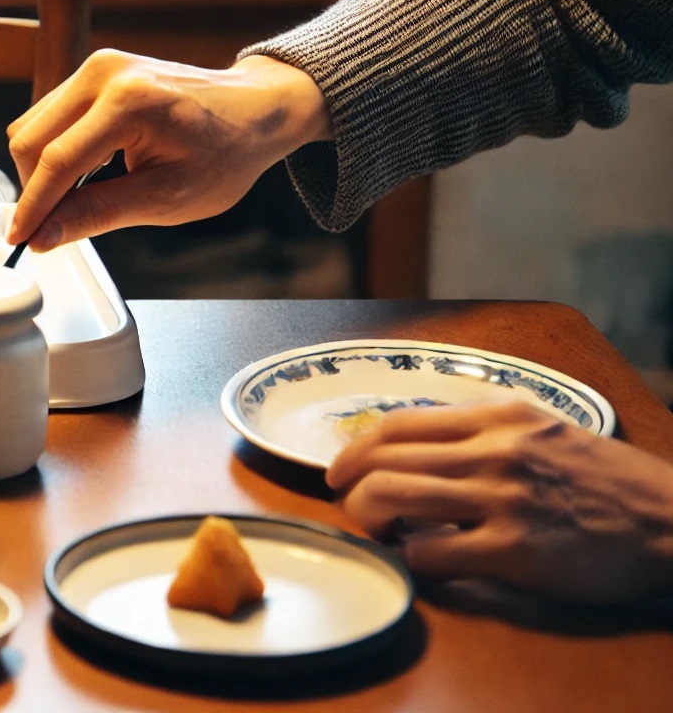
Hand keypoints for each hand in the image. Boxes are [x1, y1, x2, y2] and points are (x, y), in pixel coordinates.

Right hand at [5, 51, 331, 249]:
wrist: (256, 110)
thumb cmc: (225, 153)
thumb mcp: (166, 198)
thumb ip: (97, 214)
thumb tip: (44, 235)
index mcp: (129, 102)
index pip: (58, 161)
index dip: (33, 207)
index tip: (21, 239)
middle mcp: (105, 73)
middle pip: (31, 140)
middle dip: (35, 188)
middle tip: (53, 226)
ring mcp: (97, 65)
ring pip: (33, 127)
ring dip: (43, 169)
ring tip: (79, 197)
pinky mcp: (94, 70)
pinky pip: (50, 115)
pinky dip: (55, 149)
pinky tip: (87, 171)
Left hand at [327, 401, 672, 603]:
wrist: (672, 522)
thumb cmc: (613, 482)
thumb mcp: (549, 430)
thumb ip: (491, 430)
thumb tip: (430, 443)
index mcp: (499, 418)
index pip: (398, 423)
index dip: (355, 448)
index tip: (340, 468)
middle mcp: (493, 450)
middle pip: (382, 458)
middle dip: (349, 484)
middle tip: (345, 503)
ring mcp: (501, 499)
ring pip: (391, 497)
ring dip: (367, 518)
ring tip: (378, 532)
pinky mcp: (512, 549)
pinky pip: (429, 553)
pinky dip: (408, 558)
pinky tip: (419, 562)